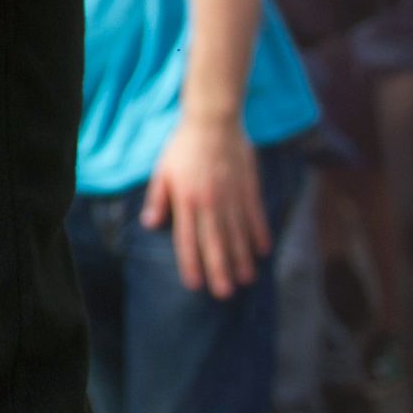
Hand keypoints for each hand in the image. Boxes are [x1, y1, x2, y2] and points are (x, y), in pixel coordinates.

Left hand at [142, 117, 273, 298]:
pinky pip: (255, 215)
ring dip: (241, 258)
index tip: (195, 285)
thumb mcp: (163, 170)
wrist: (213, 119)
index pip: (187, 238)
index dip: (191, 263)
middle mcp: (209, 202)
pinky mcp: (248, 187)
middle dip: (219, 269)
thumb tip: (150, 225)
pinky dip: (259, 233)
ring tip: (246, 279)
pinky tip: (263, 250)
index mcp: (186, 199)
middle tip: (224, 293)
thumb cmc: (183, 145)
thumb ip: (158, 199)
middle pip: (214, 242)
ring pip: (237, 233)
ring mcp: (231, 195)